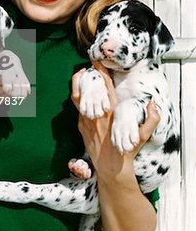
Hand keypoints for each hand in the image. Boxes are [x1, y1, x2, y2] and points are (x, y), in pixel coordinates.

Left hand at [71, 62, 159, 181]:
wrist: (111, 169)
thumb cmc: (127, 151)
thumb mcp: (142, 136)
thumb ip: (151, 120)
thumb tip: (153, 105)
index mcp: (111, 113)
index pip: (105, 88)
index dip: (100, 72)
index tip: (96, 60)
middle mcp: (97, 115)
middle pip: (85, 91)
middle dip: (83, 77)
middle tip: (84, 68)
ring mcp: (87, 121)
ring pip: (77, 100)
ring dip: (77, 87)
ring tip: (79, 78)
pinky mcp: (81, 128)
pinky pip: (78, 111)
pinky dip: (79, 101)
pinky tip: (83, 97)